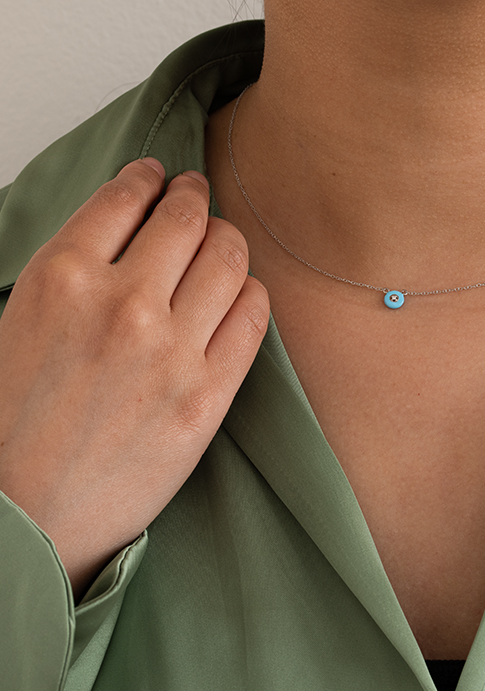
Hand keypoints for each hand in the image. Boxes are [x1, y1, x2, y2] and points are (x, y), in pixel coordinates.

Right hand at [0, 159, 269, 596]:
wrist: (28, 512)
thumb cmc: (12, 422)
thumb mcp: (19, 321)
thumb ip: (74, 272)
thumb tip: (126, 231)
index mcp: (62, 277)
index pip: (126, 198)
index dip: (151, 179)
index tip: (162, 178)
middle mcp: (123, 304)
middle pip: (188, 220)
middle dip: (196, 199)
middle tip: (198, 199)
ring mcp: (172, 350)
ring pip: (229, 259)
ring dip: (228, 240)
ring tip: (222, 243)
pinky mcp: (209, 394)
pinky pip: (254, 316)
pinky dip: (252, 292)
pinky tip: (241, 292)